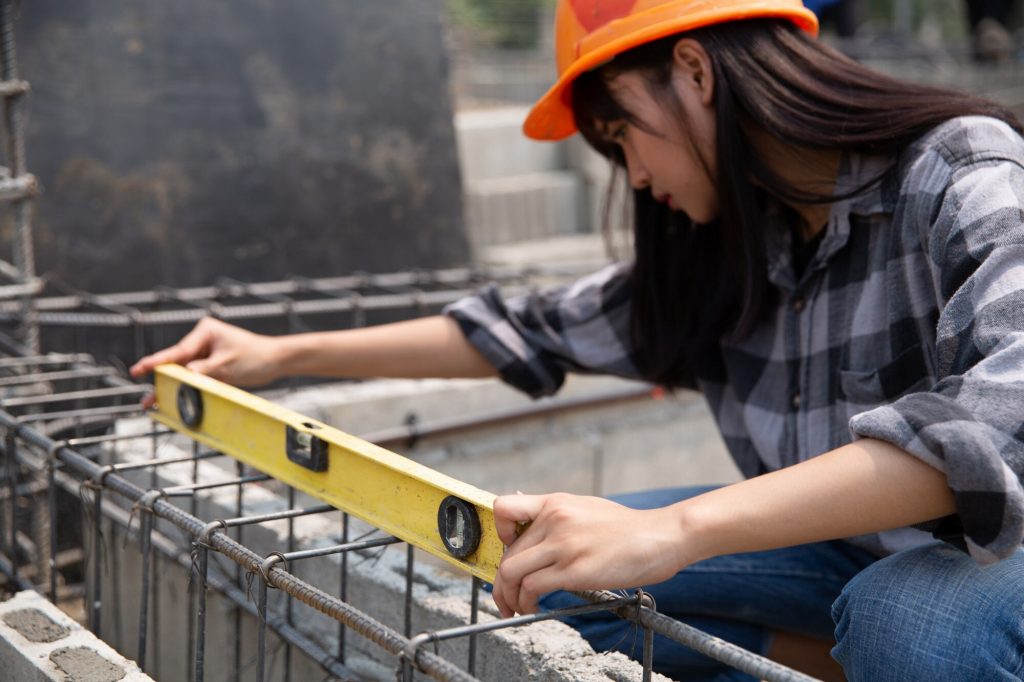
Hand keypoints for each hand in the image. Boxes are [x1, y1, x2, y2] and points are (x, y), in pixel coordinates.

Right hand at [129, 317, 282, 390]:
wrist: (276, 360)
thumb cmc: (254, 358)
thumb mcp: (226, 366)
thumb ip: (202, 372)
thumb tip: (182, 379)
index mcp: (205, 332)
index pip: (178, 351)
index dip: (156, 363)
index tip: (138, 370)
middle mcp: (202, 340)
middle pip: (177, 363)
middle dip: (163, 381)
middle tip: (147, 398)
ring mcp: (206, 352)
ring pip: (184, 372)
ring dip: (174, 387)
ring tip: (155, 403)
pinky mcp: (211, 364)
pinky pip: (195, 377)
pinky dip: (188, 387)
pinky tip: (174, 398)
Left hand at [491, 492, 690, 616]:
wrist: (660, 535)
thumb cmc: (629, 528)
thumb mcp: (587, 509)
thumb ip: (560, 518)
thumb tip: (540, 533)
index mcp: (555, 503)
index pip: (504, 509)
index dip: (500, 534)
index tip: (509, 551)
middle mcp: (554, 520)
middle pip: (508, 554)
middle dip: (501, 582)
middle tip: (505, 597)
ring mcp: (563, 545)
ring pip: (511, 572)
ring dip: (508, 597)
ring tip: (515, 608)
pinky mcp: (573, 570)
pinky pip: (532, 587)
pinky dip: (525, 602)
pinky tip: (532, 608)